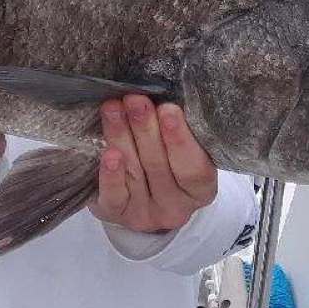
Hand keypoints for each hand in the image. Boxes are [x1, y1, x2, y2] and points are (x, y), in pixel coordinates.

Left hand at [88, 96, 217, 232]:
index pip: (195, 168)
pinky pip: (114, 197)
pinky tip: (108, 152)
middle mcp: (176, 206)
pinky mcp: (117, 215)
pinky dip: (111, 174)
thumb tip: (159, 93)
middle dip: (146, 129)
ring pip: (134, 173)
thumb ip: (174, 129)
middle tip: (135, 100)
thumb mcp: (179, 150)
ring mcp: (146, 213)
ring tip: (113, 108)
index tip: (169, 108)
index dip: (181, 139)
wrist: (139, 200)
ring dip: (122, 136)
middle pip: (159, 166)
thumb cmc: (165, 163)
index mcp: (200, 189)